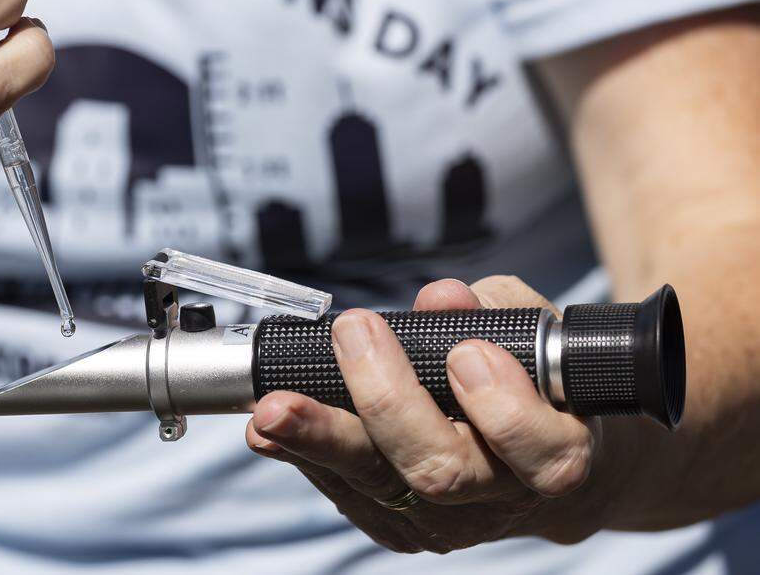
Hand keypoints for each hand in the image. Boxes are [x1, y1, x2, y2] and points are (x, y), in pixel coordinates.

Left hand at [245, 276, 601, 552]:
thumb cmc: (532, 379)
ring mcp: (445, 519)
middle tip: (352, 335)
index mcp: (553, 449)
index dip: (502, 407)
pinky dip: (304, 454)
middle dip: (387, 402)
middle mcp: (499, 496)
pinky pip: (344, 491)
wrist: (538, 453)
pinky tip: (267, 430)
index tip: (466, 352)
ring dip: (319, 439)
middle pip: (439, 470)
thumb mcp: (528, 331)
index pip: (537, 449)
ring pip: (378, 484)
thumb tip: (440, 297)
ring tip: (271, 407)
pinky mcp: (397, 523)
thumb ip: (489, 311)